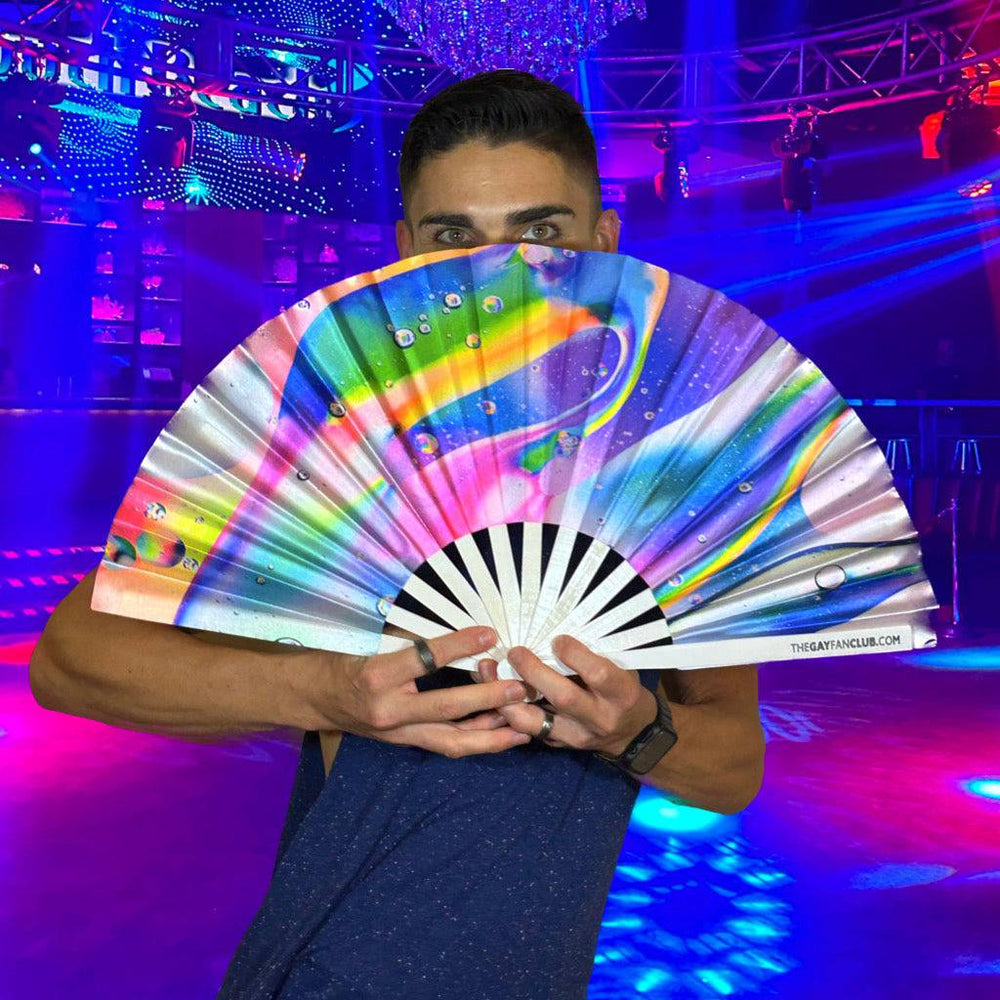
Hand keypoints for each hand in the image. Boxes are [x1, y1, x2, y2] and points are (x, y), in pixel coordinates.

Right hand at [291, 627, 532, 757]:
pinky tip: (503, 731)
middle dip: (487, 699)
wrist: (316, 698)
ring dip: (491, 732)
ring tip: (524, 721)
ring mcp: (397, 733)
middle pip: (445, 708)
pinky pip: (447, 744)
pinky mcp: (405, 743)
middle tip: (519, 687)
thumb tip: (458, 630)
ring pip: (452, 740)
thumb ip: (413, 640)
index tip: (488, 633)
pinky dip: (477, 739)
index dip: (458, 645)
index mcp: (376, 676)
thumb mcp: (373, 644)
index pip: (423, 659)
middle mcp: (388, 710)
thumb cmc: (347, 662)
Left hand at [476, 635, 657, 755]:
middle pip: (563, 697)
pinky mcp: (558, 744)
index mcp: (620, 693)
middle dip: (534, 672)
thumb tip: (553, 631)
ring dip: (506, 696)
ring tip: (487, 672)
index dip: (575, 655)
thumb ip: (594, 656)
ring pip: (535, 721)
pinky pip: (526, 729)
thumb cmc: (623, 691)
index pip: (598, 674)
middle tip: (514, 652)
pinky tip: (490, 690)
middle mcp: (599, 717)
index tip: (557, 639)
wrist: (632, 735)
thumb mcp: (621, 669)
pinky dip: (506, 709)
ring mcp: (576, 736)